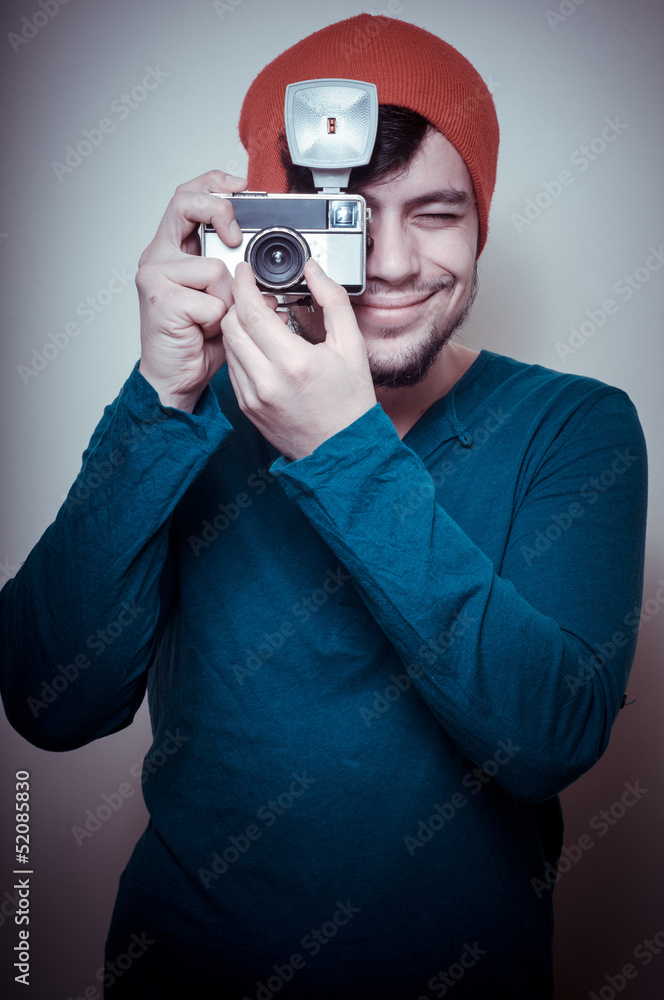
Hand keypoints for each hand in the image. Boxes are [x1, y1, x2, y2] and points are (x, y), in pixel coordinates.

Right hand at [135, 170, 246, 411]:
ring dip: (226, 298)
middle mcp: (158, 257)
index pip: (187, 198)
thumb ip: (238, 278)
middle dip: (219, 211)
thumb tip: (266, 268)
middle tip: (235, 236)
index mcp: (173, 251)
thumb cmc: (196, 342)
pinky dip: (217, 320)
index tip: (240, 187)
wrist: (175, 378)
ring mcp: (155, 275)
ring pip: (214, 266)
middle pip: (187, 205)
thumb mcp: (224, 300)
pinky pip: (212, 300)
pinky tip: (202, 331)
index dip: (213, 185)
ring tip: (212, 318)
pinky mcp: (161, 298)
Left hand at [221, 259, 376, 459]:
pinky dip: (242, 350)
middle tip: (257, 294)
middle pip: (231, 325)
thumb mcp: (351, 346)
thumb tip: (314, 270)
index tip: (245, 271)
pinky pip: (233, 368)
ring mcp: (253, 397)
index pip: (251, 311)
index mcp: (294, 363)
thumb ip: (333, 300)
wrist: (343, 451)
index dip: (243, 284)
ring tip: (264, 321)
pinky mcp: (247, 407)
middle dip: (238, 302)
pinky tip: (264, 348)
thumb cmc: (350, 402)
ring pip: (229, 346)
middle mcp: (267, 381)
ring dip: (239, 325)